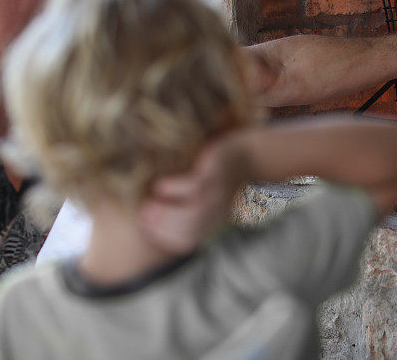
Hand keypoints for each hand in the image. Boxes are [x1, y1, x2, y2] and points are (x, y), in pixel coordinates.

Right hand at [138, 136, 251, 254]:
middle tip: (143, 214)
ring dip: (165, 212)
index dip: (165, 237)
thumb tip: (157, 213)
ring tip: (148, 204)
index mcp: (214, 220)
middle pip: (188, 230)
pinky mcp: (216, 174)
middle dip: (162, 226)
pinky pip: (192, 187)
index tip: (146, 227)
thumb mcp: (213, 195)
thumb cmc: (226, 176)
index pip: (188, 239)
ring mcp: (217, 193)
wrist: (253, 156)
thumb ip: (192, 206)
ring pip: (191, 214)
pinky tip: (161, 185)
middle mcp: (217, 211)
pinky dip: (173, 189)